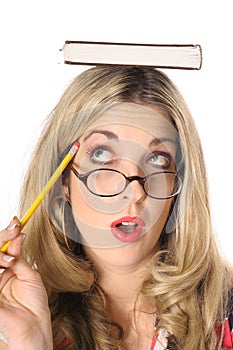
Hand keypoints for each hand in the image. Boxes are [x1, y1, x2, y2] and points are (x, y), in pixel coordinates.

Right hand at [0, 218, 52, 349]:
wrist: (34, 325)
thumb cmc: (34, 303)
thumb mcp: (29, 275)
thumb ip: (19, 257)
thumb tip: (18, 236)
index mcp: (6, 270)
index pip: (3, 248)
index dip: (8, 235)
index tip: (16, 222)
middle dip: (3, 238)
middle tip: (14, 229)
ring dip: (0, 254)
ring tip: (11, 258)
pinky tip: (5, 263)